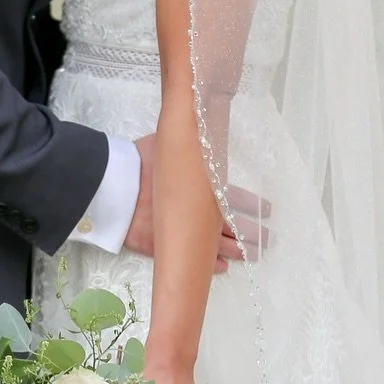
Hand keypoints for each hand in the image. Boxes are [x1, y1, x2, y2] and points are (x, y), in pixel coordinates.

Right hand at [123, 135, 269, 271]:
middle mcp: (199, 213)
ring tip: (254, 255)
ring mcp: (183, 233)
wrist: (113, 187)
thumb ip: (185, 140)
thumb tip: (197, 116)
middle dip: (253, 233)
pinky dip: (211, 264)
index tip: (269, 210)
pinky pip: (193, 259)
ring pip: (218, 246)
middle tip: (269, 240)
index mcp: (203, 189)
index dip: (254, 205)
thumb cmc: (139, 162)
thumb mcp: (166, 143)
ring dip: (238, 251)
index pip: (237, 198)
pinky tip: (224, 268)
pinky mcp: (165, 248)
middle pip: (234, 226)